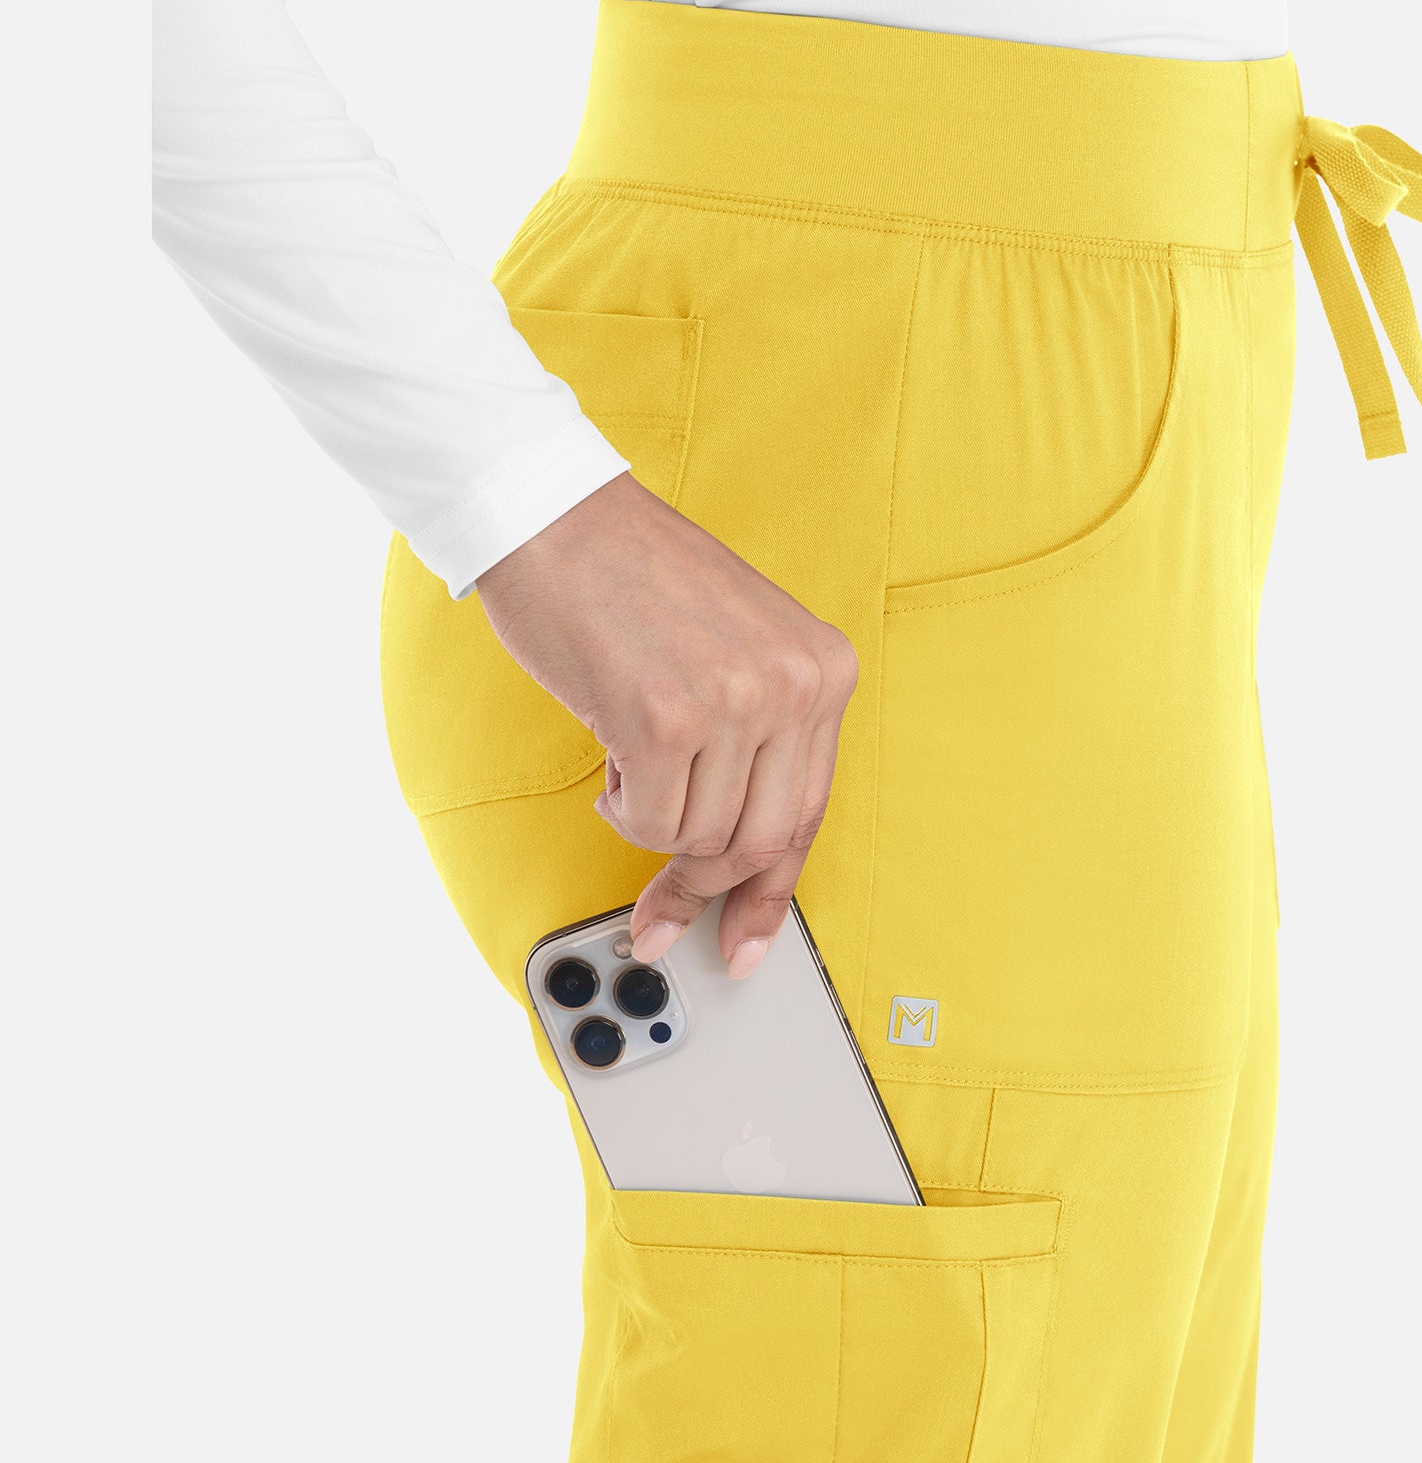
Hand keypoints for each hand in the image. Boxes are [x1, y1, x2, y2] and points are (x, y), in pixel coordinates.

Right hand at [475, 472, 858, 977]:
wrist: (556, 520)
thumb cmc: (633, 582)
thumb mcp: (740, 650)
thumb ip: (761, 741)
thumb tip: (745, 865)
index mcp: (824, 668)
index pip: (810, 813)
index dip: (771, 892)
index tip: (745, 942)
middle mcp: (794, 686)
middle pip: (761, 843)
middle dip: (703, 884)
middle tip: (659, 904)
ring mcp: (735, 703)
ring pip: (701, 839)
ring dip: (653, 823)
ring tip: (630, 764)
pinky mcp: (666, 720)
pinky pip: (650, 823)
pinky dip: (623, 807)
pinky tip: (612, 754)